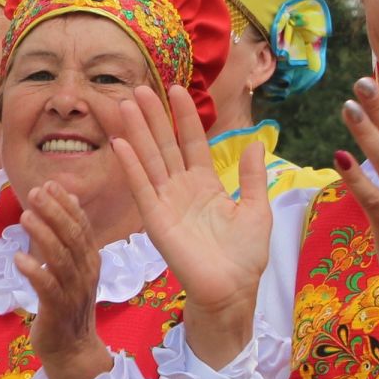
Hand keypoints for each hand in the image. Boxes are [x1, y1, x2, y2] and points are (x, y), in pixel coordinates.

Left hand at [15, 183, 113, 378]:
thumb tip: (67, 199)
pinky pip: (47, 288)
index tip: (49, 184)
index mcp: (90, 260)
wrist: (73, 350)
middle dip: (54, 212)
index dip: (66, 204)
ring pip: (61, 259)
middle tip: (34, 192)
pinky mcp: (58, 311)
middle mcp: (86, 273)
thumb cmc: (67, 305)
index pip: (81, 226)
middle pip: (72, 237)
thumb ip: (69, 236)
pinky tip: (19, 258)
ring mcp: (74, 292)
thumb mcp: (72, 268)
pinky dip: (34, 271)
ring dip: (43, 235)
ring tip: (25, 216)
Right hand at [111, 85, 269, 367]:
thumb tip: (255, 143)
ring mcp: (166, 203)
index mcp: (205, 185)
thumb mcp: (257, 209)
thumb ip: (251, 177)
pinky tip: (121, 142)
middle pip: (164, 145)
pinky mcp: (156, 221)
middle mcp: (181, 190)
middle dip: (153, 116)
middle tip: (138, 87)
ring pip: (149, 159)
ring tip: (126, 103)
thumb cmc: (245, 257)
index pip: (192, 142)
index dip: (185, 117)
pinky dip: (131, 165)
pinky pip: (142, 188)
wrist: (234, 292)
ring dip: (137, 131)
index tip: (178, 89)